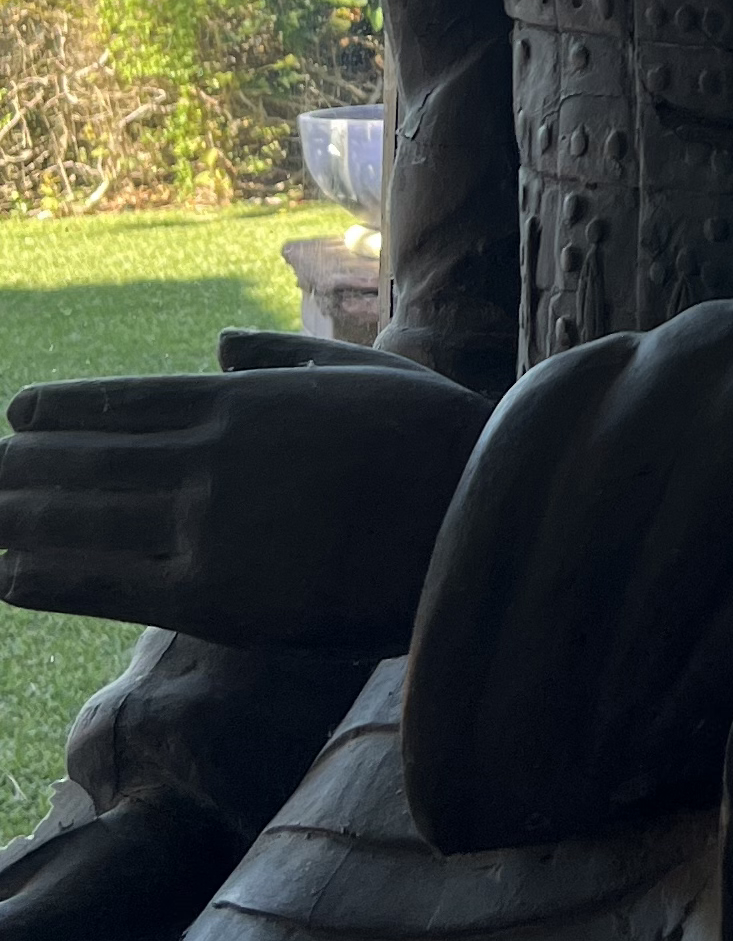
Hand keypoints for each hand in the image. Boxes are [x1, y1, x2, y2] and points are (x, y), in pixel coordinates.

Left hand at [0, 340, 488, 650]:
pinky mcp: (218, 594)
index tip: (16, 414)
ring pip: (84, 516)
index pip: (128, 402)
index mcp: (244, 401)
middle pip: (88, 459)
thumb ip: (280, 359)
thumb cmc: (439, 442)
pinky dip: (50, 577)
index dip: (65, 410)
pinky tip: (5, 574)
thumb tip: (216, 346)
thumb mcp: (362, 373)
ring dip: (15, 516)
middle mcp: (209, 455)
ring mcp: (208, 522)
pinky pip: (111, 584)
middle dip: (20, 467)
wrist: (478, 515)